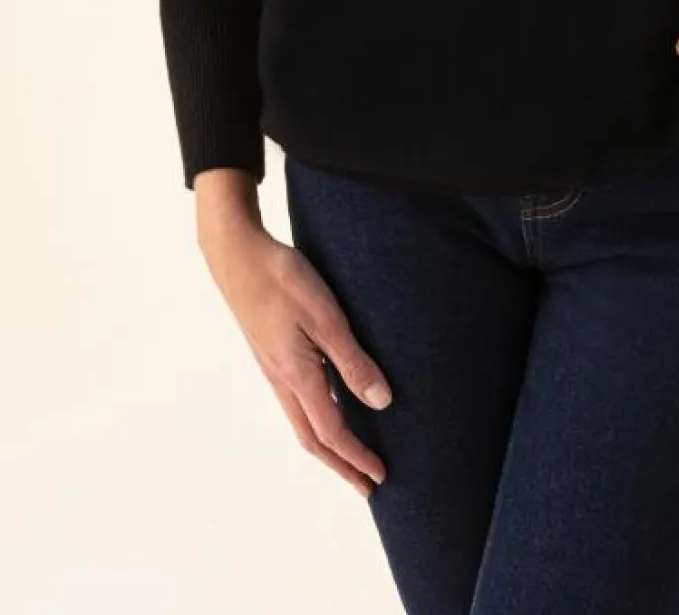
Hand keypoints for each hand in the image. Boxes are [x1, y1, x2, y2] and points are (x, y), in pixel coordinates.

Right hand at [198, 214, 391, 498]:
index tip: (380, 477)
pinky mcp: (272, 355)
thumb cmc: (282, 280)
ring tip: (352, 455)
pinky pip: (297, 401)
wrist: (237, 255)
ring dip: (330, 445)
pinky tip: (331, 406)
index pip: (332, 433)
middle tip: (369, 485)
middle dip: (342, 465)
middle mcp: (283, 381)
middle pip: (313, 439)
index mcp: (297, 376)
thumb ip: (353, 361)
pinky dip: (318, 419)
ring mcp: (274, 369)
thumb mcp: (326, 318)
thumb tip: (381, 404)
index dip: (357, 457)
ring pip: (303, 422)